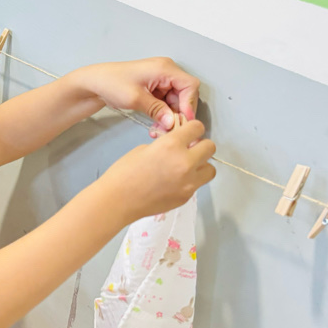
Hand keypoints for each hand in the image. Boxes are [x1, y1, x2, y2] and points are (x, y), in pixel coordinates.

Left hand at [73, 57, 199, 131]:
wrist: (95, 83)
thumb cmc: (112, 83)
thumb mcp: (136, 98)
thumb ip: (157, 110)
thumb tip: (172, 122)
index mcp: (164, 68)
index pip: (190, 85)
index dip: (189, 104)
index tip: (182, 120)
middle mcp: (165, 71)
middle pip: (184, 94)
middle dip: (177, 112)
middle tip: (169, 129)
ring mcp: (160, 79)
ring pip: (175, 100)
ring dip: (169, 116)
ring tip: (159, 129)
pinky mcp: (154, 87)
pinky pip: (165, 102)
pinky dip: (162, 113)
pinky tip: (156, 124)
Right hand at [100, 119, 215, 222]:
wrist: (117, 200)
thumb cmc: (123, 172)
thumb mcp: (144, 149)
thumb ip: (165, 146)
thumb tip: (177, 149)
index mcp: (171, 144)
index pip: (197, 128)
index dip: (192, 129)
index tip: (187, 133)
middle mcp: (185, 162)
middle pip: (210, 147)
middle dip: (201, 146)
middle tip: (188, 151)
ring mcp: (189, 182)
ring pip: (210, 169)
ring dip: (201, 165)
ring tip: (186, 169)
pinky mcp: (186, 197)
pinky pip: (197, 184)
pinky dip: (190, 181)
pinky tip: (173, 183)